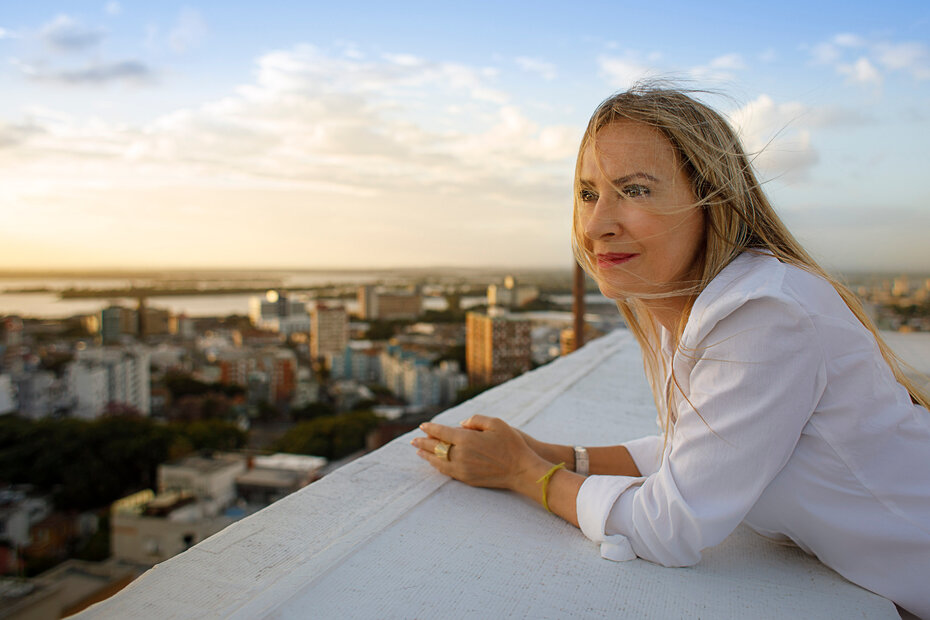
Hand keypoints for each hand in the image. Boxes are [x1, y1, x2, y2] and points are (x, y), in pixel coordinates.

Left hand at [411, 415, 543, 489]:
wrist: (521, 470)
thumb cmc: (511, 444)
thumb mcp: (496, 423)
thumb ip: (476, 420)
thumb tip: (460, 424)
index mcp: (467, 439)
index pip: (442, 432)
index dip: (431, 428)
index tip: (422, 426)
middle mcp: (461, 455)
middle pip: (436, 447)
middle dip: (423, 442)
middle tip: (413, 439)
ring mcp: (462, 469)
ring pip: (438, 461)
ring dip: (427, 455)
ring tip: (419, 451)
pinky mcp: (467, 479)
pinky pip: (446, 472)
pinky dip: (437, 466)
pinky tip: (434, 463)